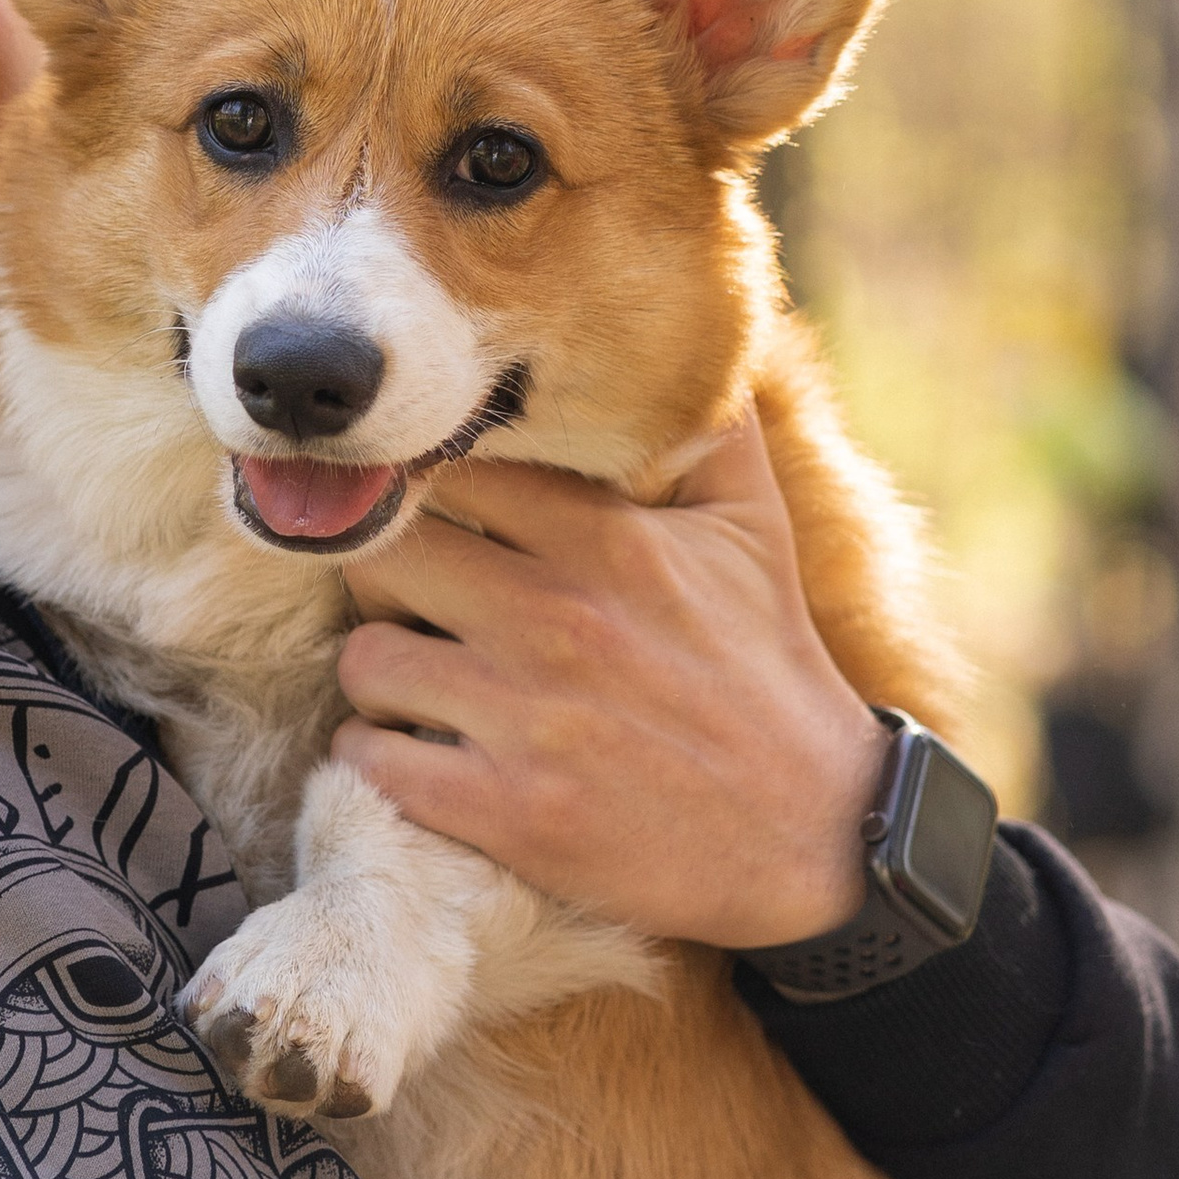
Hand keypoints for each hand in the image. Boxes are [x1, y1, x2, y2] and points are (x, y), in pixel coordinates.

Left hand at [332, 412, 888, 949]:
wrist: (813, 835)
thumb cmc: (769, 670)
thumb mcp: (753, 533)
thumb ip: (711, 427)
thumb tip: (692, 344)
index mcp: (605, 540)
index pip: (450, 473)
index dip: (424, 490)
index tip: (432, 515)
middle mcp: (556, 618)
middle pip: (383, 557)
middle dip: (389, 578)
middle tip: (419, 604)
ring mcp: (526, 718)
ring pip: (366, 660)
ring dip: (382, 675)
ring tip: (421, 684)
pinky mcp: (507, 811)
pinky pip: (372, 758)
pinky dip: (378, 757)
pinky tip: (418, 754)